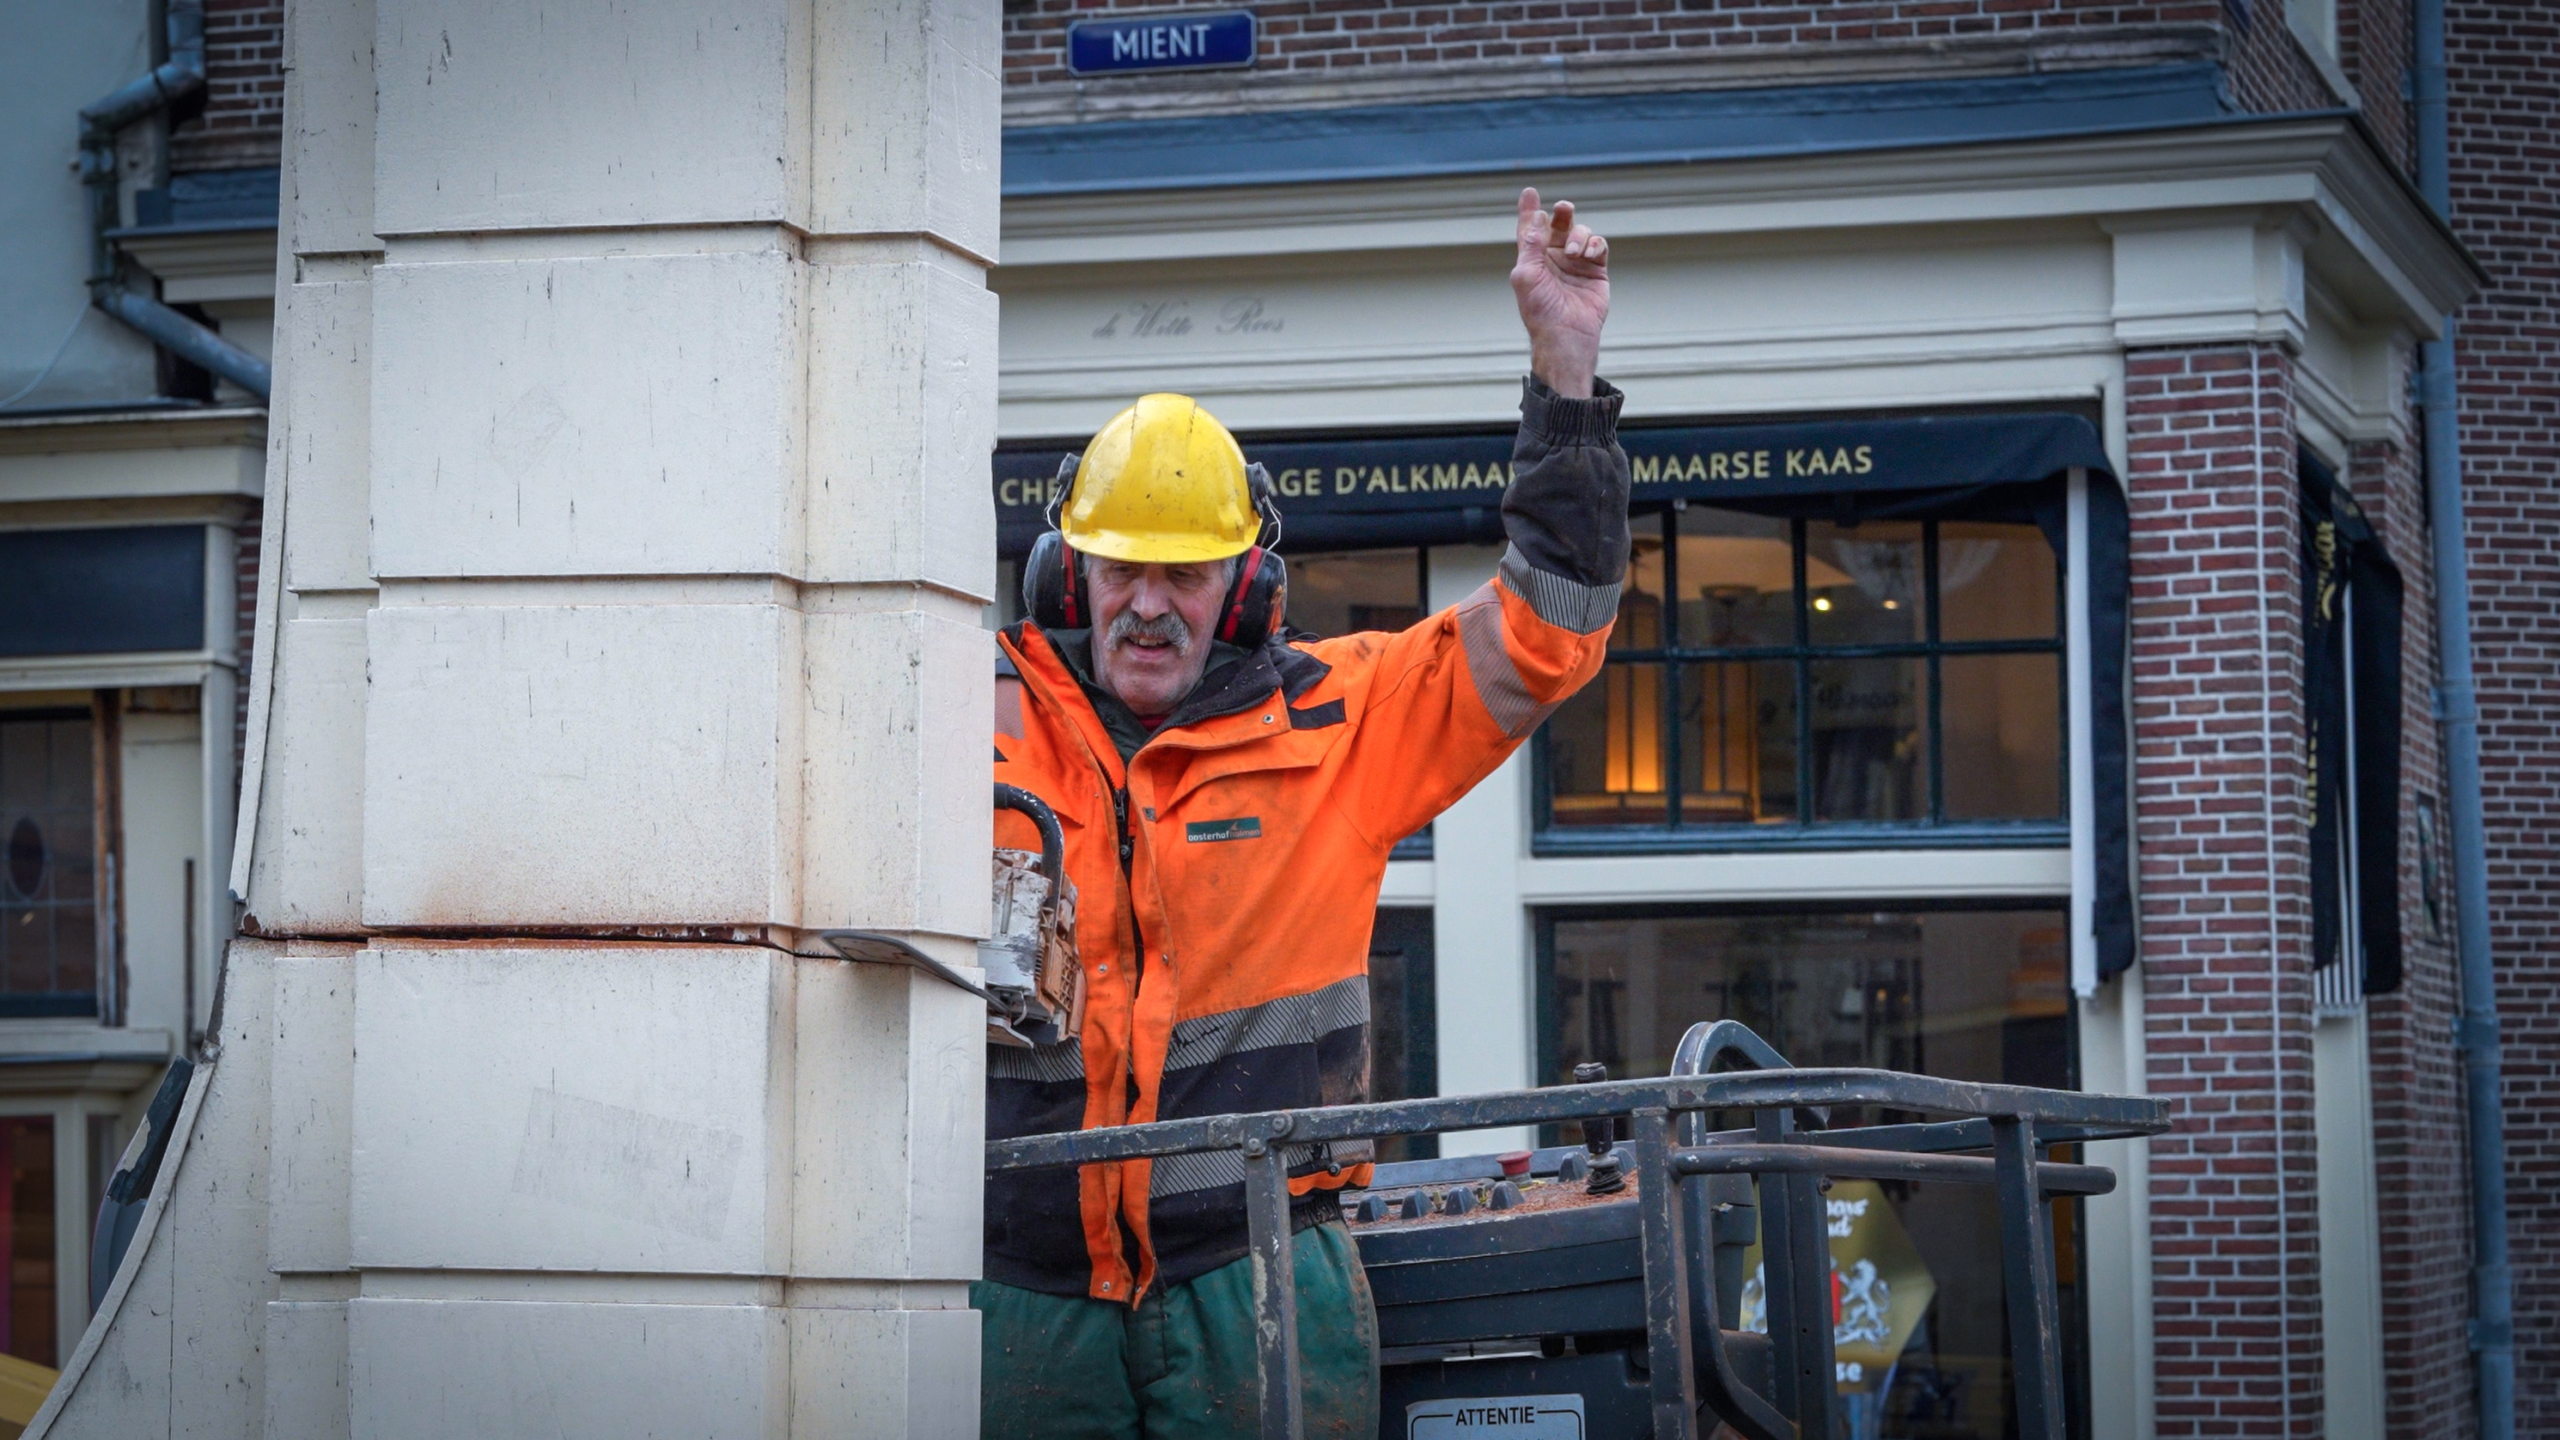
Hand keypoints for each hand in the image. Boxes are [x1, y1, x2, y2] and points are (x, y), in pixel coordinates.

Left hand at [1510, 187, 1608, 399]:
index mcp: (1533, 259)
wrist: (1567, 334)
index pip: (1530, 229)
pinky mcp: (1596, 270)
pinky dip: (1594, 244)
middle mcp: (1554, 258)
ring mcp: (1576, 263)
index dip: (1529, 210)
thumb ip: (1530, 246)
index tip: (1530, 192)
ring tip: (1572, 252)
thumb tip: (1537, 218)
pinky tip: (1587, 254)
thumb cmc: (1540, 310)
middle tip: (1563, 209)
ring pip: (1580, 232)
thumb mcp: (1526, 276)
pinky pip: (1598, 245)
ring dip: (1577, 236)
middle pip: (1559, 224)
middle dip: (1562, 213)